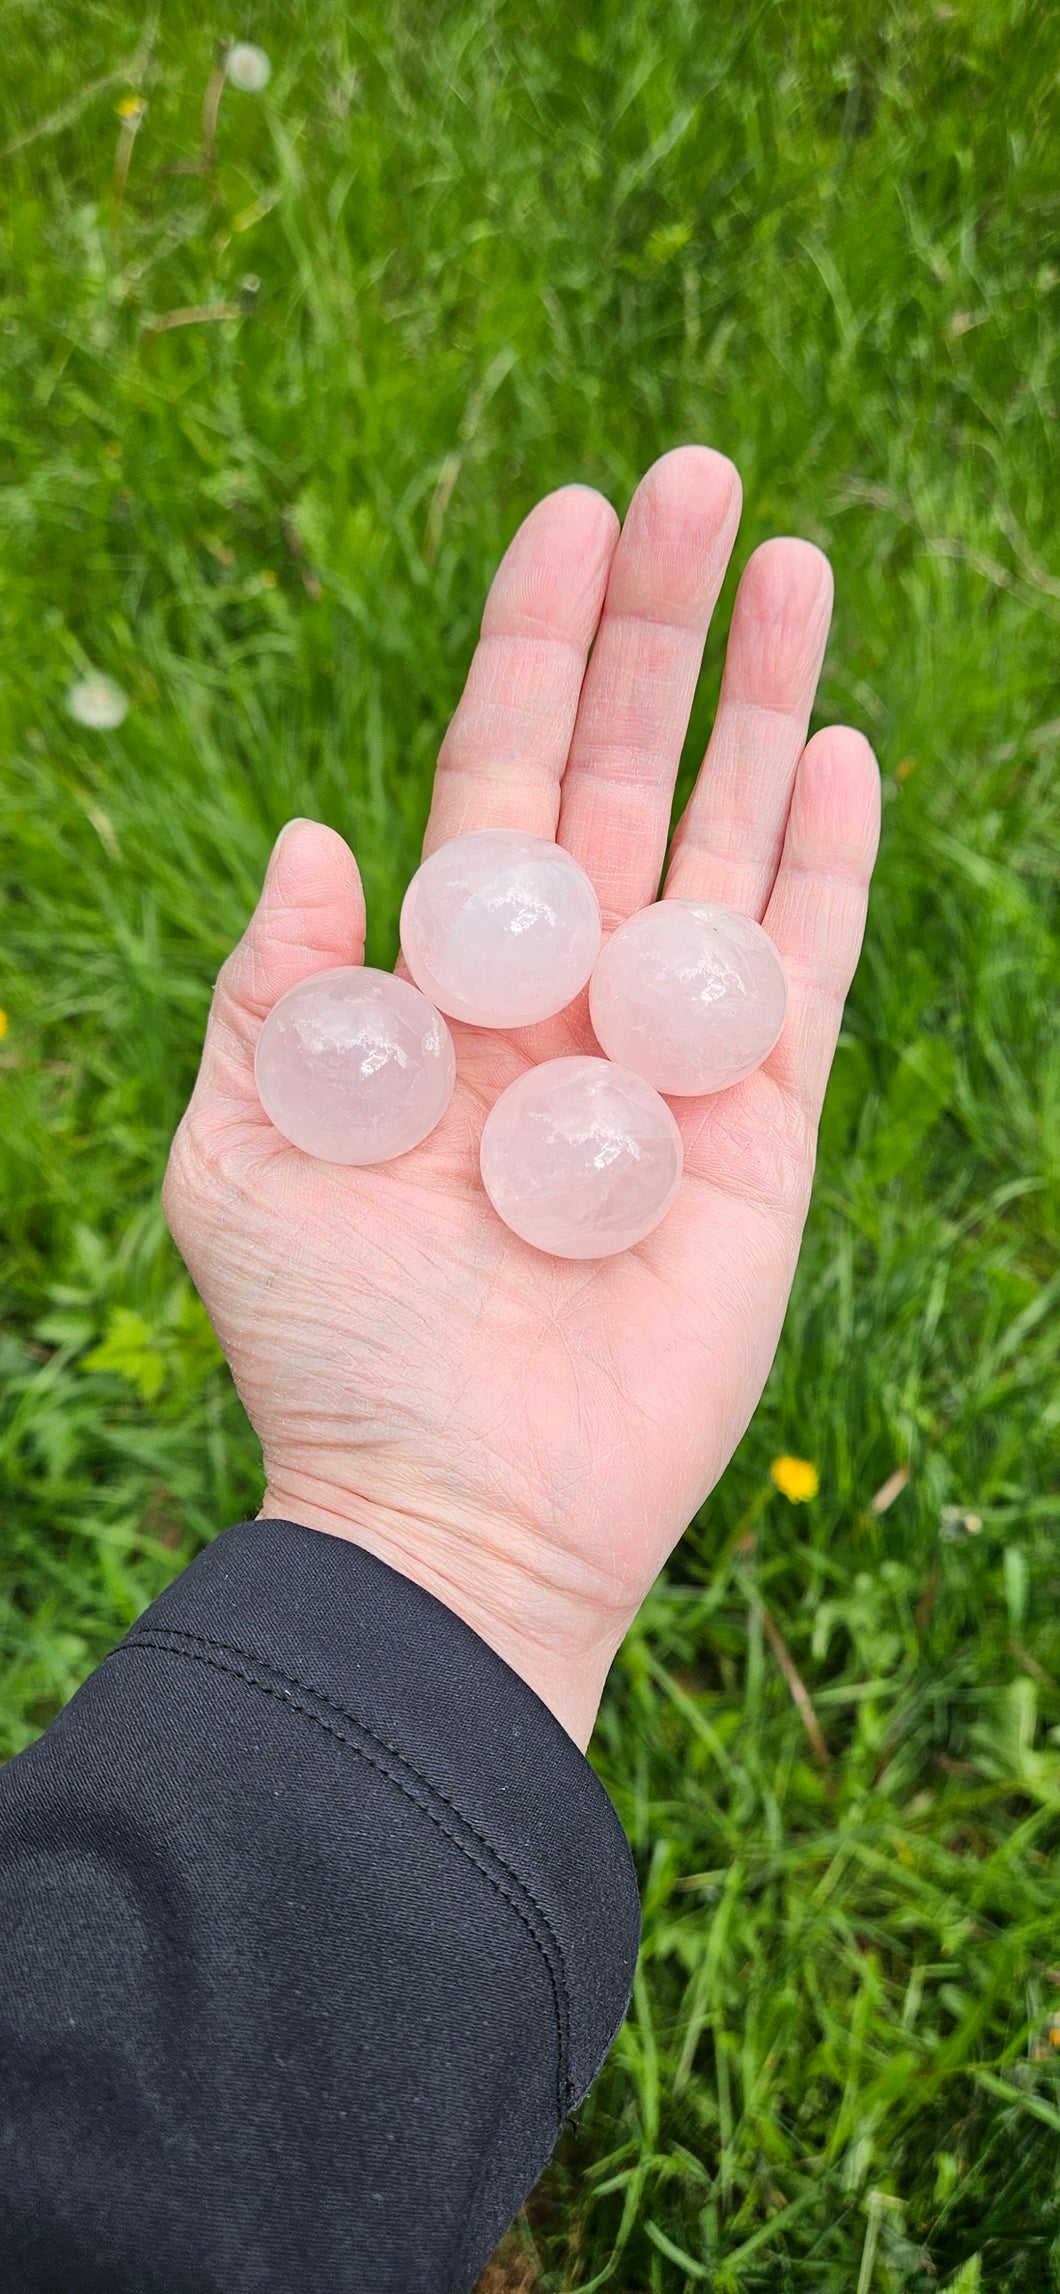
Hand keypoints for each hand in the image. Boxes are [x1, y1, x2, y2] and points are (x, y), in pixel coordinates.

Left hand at [163, 448, 879, 1749]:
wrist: (457, 1507)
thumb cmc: (331, 1347)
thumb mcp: (245, 1154)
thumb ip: (274, 991)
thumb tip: (318, 830)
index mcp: (444, 980)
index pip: (497, 769)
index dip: (533, 642)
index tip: (569, 513)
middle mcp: (562, 989)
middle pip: (625, 767)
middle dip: (661, 625)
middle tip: (701, 475)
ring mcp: (667, 1049)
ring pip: (728, 832)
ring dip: (763, 698)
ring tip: (792, 555)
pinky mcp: (759, 1124)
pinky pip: (801, 961)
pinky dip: (825, 857)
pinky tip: (841, 744)